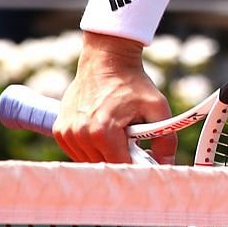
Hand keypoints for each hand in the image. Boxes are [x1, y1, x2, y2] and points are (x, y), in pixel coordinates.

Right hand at [55, 34, 175, 163]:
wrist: (106, 59)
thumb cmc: (133, 83)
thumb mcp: (157, 108)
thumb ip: (166, 140)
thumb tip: (167, 165)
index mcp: (103, 131)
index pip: (120, 166)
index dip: (136, 167)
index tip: (145, 161)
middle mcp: (81, 134)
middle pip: (105, 165)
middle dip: (122, 159)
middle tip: (134, 143)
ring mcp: (67, 133)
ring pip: (90, 161)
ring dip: (105, 154)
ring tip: (118, 133)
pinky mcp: (60, 130)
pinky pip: (78, 152)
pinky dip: (92, 148)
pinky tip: (103, 132)